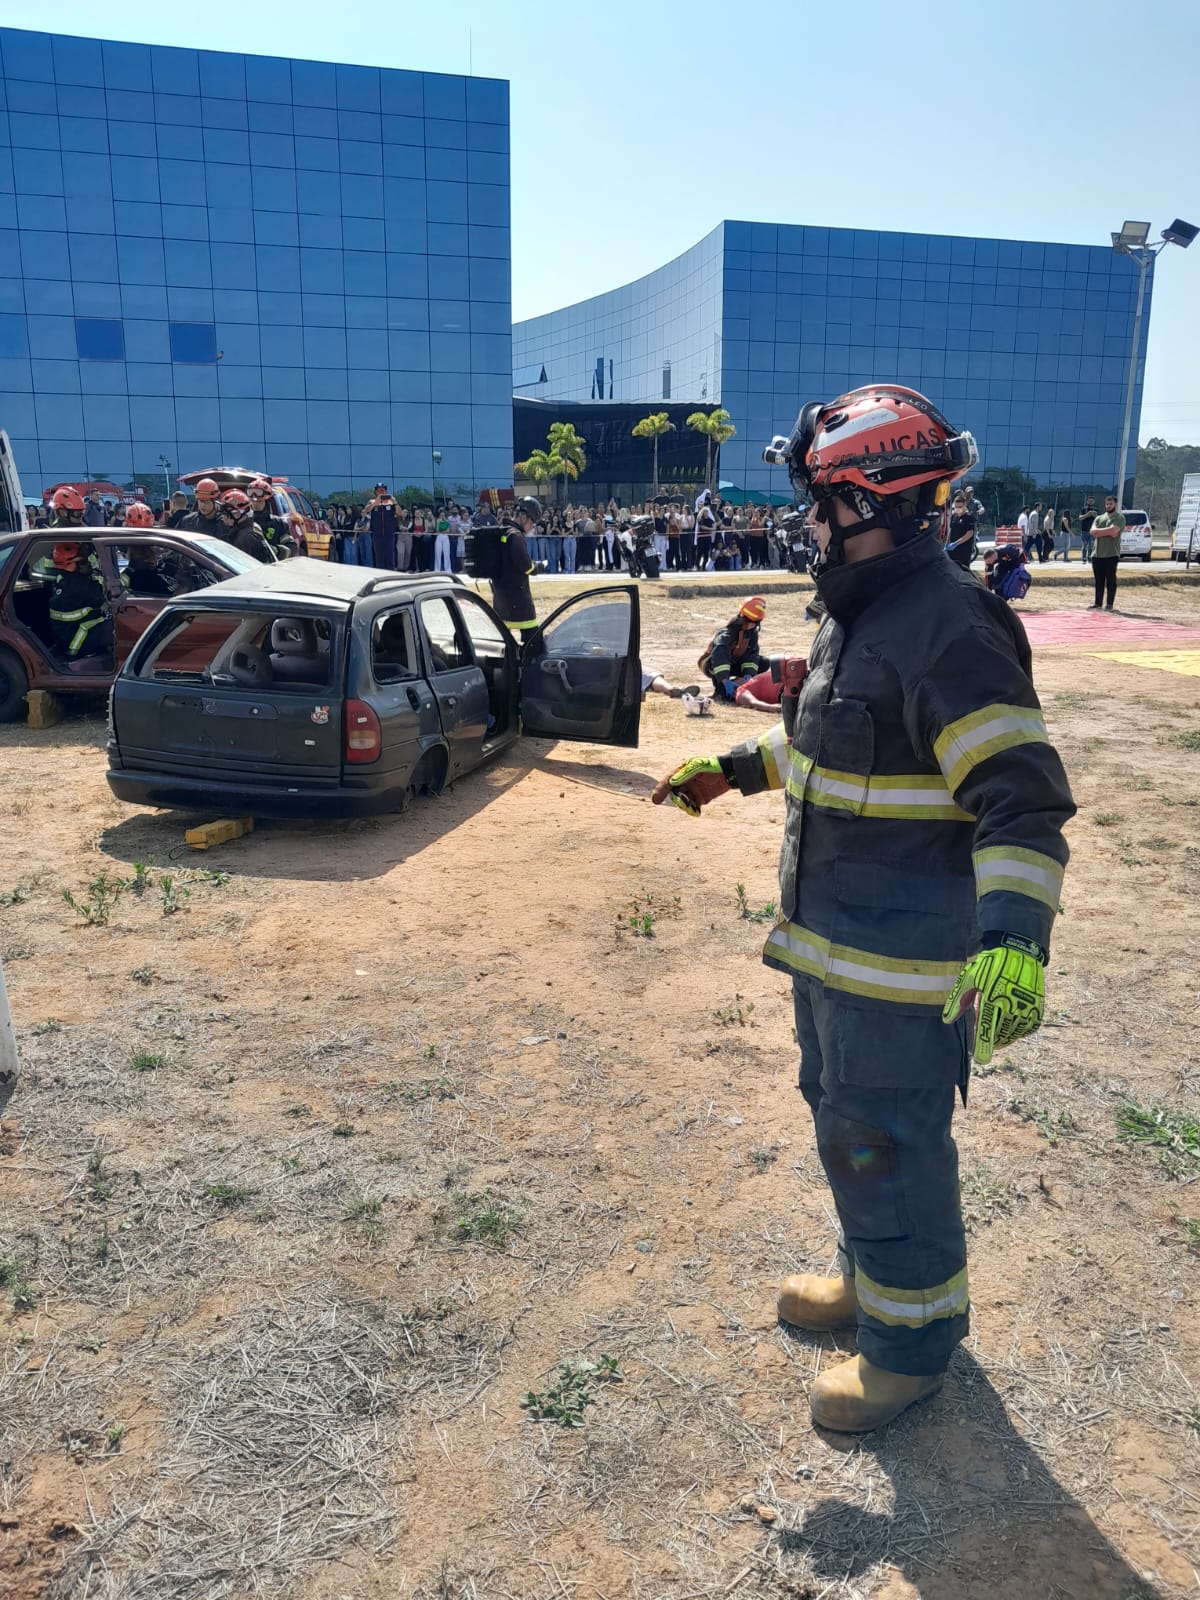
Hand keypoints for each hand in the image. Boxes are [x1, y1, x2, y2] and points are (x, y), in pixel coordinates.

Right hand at [651, 756, 730, 817]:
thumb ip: (686, 773)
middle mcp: (685, 782)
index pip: (668, 782)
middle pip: (675, 794)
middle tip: (684, 803)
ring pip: (683, 802)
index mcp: (682, 773)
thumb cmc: (713, 766)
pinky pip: (693, 807)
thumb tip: (672, 782)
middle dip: (677, 800)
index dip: (661, 790)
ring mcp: (692, 791)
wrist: (729, 772)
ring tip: (692, 809)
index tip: (655, 800)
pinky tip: (696, 812)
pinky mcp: (700, 799)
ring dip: (685, 806)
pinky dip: (693, 810)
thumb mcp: (699, 767)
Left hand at [942, 935, 1045, 1065]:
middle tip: (985, 1039)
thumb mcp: (970, 979)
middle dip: (991, 1041)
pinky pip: (1028, 1028)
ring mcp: (1027, 1008)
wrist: (1019, 952)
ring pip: (1014, 1034)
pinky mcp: (1038, 1008)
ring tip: (997, 1032)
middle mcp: (1011, 1006)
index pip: (987, 1029)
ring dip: (1004, 1037)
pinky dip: (1019, 1030)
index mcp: (992, 999)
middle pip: (1000, 1035)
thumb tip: (947, 1020)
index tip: (980, 1060)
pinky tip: (1012, 1024)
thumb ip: (959, 1000)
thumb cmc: (990, 965)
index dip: (983, 1047)